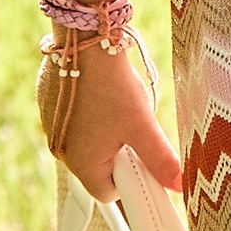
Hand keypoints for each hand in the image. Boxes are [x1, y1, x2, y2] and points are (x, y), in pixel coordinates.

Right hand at [37, 36, 183, 202]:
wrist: (84, 39)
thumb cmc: (111, 84)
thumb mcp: (141, 124)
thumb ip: (160, 158)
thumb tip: (179, 184)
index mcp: (80, 163)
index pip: (109, 192)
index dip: (131, 178)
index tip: (144, 158)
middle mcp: (61, 150)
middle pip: (100, 165)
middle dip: (121, 150)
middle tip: (135, 125)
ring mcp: (52, 126)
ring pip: (90, 140)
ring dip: (108, 130)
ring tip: (120, 104)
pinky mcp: (50, 104)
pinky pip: (77, 119)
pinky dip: (92, 111)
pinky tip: (104, 91)